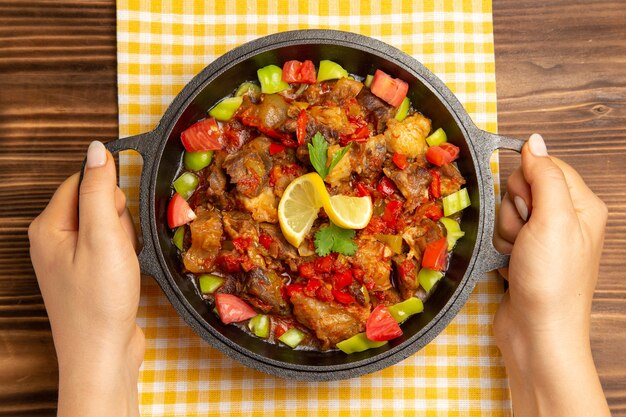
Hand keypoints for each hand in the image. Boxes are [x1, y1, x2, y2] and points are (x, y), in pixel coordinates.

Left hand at [29, 141, 142, 416]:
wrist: (103, 355)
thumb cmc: (100, 300)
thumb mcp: (104, 237)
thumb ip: (100, 189)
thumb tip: (98, 149)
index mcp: (47, 227)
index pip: (81, 182)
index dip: (110, 194)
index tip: (122, 217)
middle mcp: (53, 240)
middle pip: (96, 203)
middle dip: (119, 220)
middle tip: (119, 248)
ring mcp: (69, 259)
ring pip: (108, 226)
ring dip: (124, 240)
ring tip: (122, 265)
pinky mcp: (87, 274)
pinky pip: (111, 247)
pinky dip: (124, 255)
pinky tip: (124, 274)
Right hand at [493, 133, 609, 416]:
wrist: (537, 333)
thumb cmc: (551, 280)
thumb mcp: (553, 220)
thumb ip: (544, 175)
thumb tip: (533, 140)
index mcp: (583, 205)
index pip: (544, 165)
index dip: (526, 182)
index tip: (529, 208)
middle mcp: (565, 219)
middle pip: (522, 188)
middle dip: (513, 210)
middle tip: (524, 236)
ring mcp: (544, 238)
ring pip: (506, 210)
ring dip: (504, 231)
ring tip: (517, 254)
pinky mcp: (525, 253)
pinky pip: (501, 233)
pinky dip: (499, 246)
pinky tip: (510, 262)